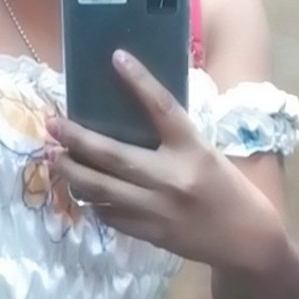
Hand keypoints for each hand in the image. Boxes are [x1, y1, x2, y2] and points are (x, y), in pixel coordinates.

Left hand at [47, 49, 249, 265]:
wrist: (247, 240)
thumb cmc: (228, 189)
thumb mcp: (206, 154)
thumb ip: (174, 139)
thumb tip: (131, 120)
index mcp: (193, 149)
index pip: (162, 107)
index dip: (139, 80)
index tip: (116, 58)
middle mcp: (172, 177)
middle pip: (113, 154)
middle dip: (76, 139)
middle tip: (52, 125)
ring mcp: (157, 208)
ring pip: (101, 188)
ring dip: (72, 172)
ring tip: (53, 157)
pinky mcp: (149, 233)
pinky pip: (110, 214)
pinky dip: (93, 200)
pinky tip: (80, 189)